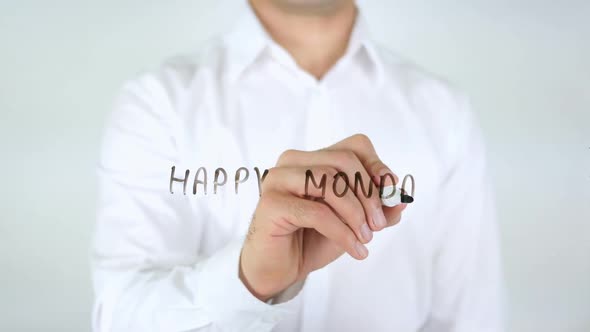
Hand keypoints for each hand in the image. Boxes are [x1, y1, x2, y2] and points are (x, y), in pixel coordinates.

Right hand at [239, 134, 406, 300]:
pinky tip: (354, 249)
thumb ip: (379, 210)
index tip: (391, 194)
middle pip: (343, 160)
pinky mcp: (271, 203)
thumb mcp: (354, 223)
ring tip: (365, 238)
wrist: (280, 269)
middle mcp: (292, 162)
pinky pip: (317, 212)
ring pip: (329, 182)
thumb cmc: (312, 240)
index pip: (353, 146)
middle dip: (369, 193)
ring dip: (355, 213)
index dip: (377, 166)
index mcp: (312, 159)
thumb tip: (402, 199)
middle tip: (378, 224)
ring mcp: (278, 179)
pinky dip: (342, 232)